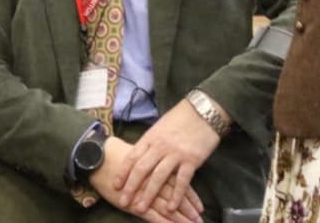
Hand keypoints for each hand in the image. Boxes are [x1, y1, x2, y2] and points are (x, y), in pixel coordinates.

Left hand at [114, 101, 220, 215]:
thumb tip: (139, 155)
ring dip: (148, 195)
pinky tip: (171, 207)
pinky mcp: (191, 160)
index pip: (132, 157)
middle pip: (141, 169)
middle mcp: (160, 146)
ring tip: (140, 208)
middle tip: (123, 202)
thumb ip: (150, 142)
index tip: (115, 185)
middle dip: (131, 187)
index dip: (123, 172)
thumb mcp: (160, 126)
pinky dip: (175, 195)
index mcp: (151, 137)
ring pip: (158, 177)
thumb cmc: (181, 118)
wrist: (203, 111)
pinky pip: (181, 181)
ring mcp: (176, 154)